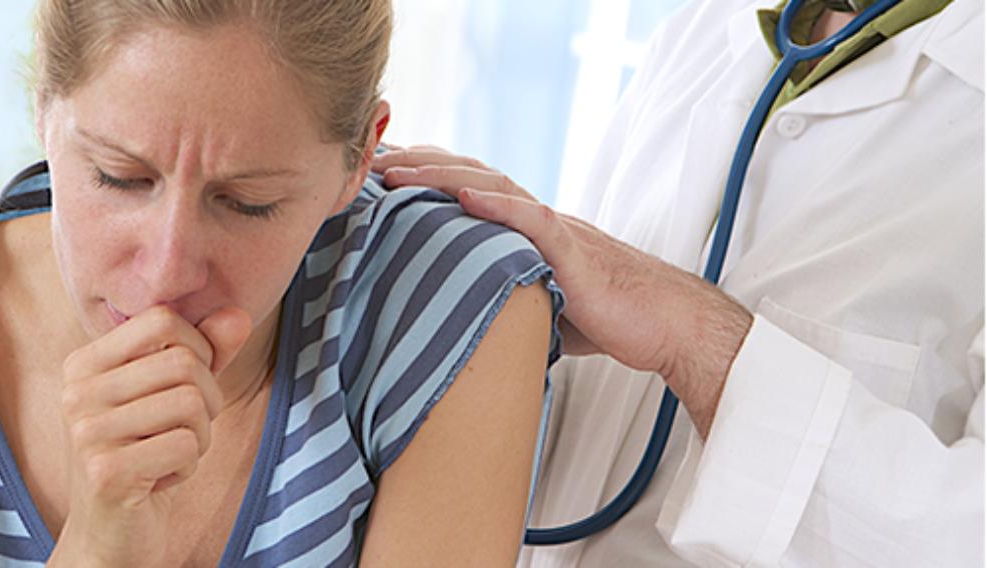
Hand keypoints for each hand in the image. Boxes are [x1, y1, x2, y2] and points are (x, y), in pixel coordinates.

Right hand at [49, 305, 250, 566]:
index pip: (162, 321)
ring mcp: (86, 432)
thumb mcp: (176, 395)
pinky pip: (187, 445)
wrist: (111, 534)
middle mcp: (76, 392)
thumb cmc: (147, 455)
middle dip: (207, 400)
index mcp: (84, 364)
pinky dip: (189, 466)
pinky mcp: (105, 472)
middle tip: (184, 430)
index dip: (198, 349)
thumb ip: (206, 352)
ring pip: (192, 403)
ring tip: (170, 454)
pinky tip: (159, 479)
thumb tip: (239, 315)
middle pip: (185, 362)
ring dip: (200, 437)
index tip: (188, 385)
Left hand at [372, 145, 751, 436]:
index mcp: (525, 231)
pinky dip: (499, 205)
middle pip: (470, 176)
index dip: (424, 176)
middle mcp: (537, 220)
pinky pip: (535, 221)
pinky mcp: (575, 252)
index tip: (378, 171)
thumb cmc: (609, 319)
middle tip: (368, 158)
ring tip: (396, 170)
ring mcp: (556, 230)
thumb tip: (462, 325)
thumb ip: (505, 299)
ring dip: (441, 175)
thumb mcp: (540, 308)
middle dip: (417, 164)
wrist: (666, 325)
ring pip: (494, 186)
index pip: (468, 190)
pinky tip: (466, 195)